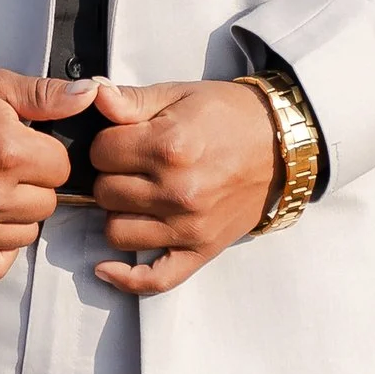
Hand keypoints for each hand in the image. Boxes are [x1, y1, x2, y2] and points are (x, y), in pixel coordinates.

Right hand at [0, 68, 88, 280]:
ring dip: (19, 214)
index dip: (46, 153)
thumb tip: (91, 96)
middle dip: (34, 182)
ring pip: (29, 233)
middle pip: (49, 202)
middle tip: (5, 164)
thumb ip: (45, 95)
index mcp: (7, 151)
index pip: (63, 167)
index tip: (24, 144)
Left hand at [85, 78, 275, 295]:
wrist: (280, 143)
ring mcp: (190, 226)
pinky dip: (126, 278)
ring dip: (119, 214)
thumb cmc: (228, 115)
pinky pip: (155, 279)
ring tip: (136, 197)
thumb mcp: (180, 94)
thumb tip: (93, 96)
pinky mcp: (202, 250)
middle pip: (105, 192)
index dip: (106, 143)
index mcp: (170, 146)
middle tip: (132, 167)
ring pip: (116, 232)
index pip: (101, 152)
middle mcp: (178, 190)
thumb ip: (132, 100)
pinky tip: (106, 267)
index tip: (123, 141)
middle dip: (110, 176)